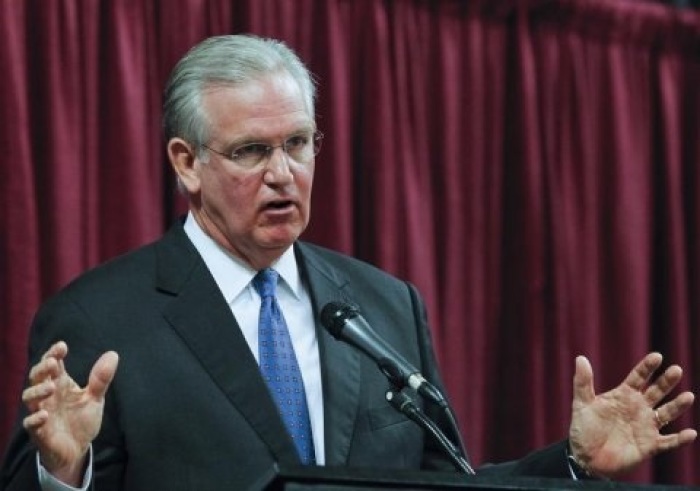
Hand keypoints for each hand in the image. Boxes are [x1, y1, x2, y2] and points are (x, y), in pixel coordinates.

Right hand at [22, 341, 118, 485]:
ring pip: (29, 397)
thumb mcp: (95, 398)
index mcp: (60, 384)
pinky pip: (30, 424)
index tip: (62, 346)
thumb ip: (101, 378)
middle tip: (51, 362)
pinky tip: (44, 415)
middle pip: (37, 377)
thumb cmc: (82, 420)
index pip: (52, 365)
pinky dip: (35, 418)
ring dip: (38, 391)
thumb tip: (113, 354)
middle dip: (42, 369)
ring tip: (50, 387)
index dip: (53, 354)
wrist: (78, 449)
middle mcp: (48, 396)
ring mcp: (41, 412)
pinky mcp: (39, 431)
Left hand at [568, 353, 695, 478]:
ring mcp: (646, 426)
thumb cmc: (584, 429)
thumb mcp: (582, 403)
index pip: (638, 377)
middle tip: (676, 369)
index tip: (657, 356)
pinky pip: (668, 442)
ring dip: (677, 406)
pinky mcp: (650, 445)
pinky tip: (691, 433)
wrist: (586, 458)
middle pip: (656, 391)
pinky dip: (679, 439)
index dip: (647, 367)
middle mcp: (638, 408)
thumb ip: (582, 382)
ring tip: (688, 396)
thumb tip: (580, 358)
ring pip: (666, 413)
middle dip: (666, 381)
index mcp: (624, 395)